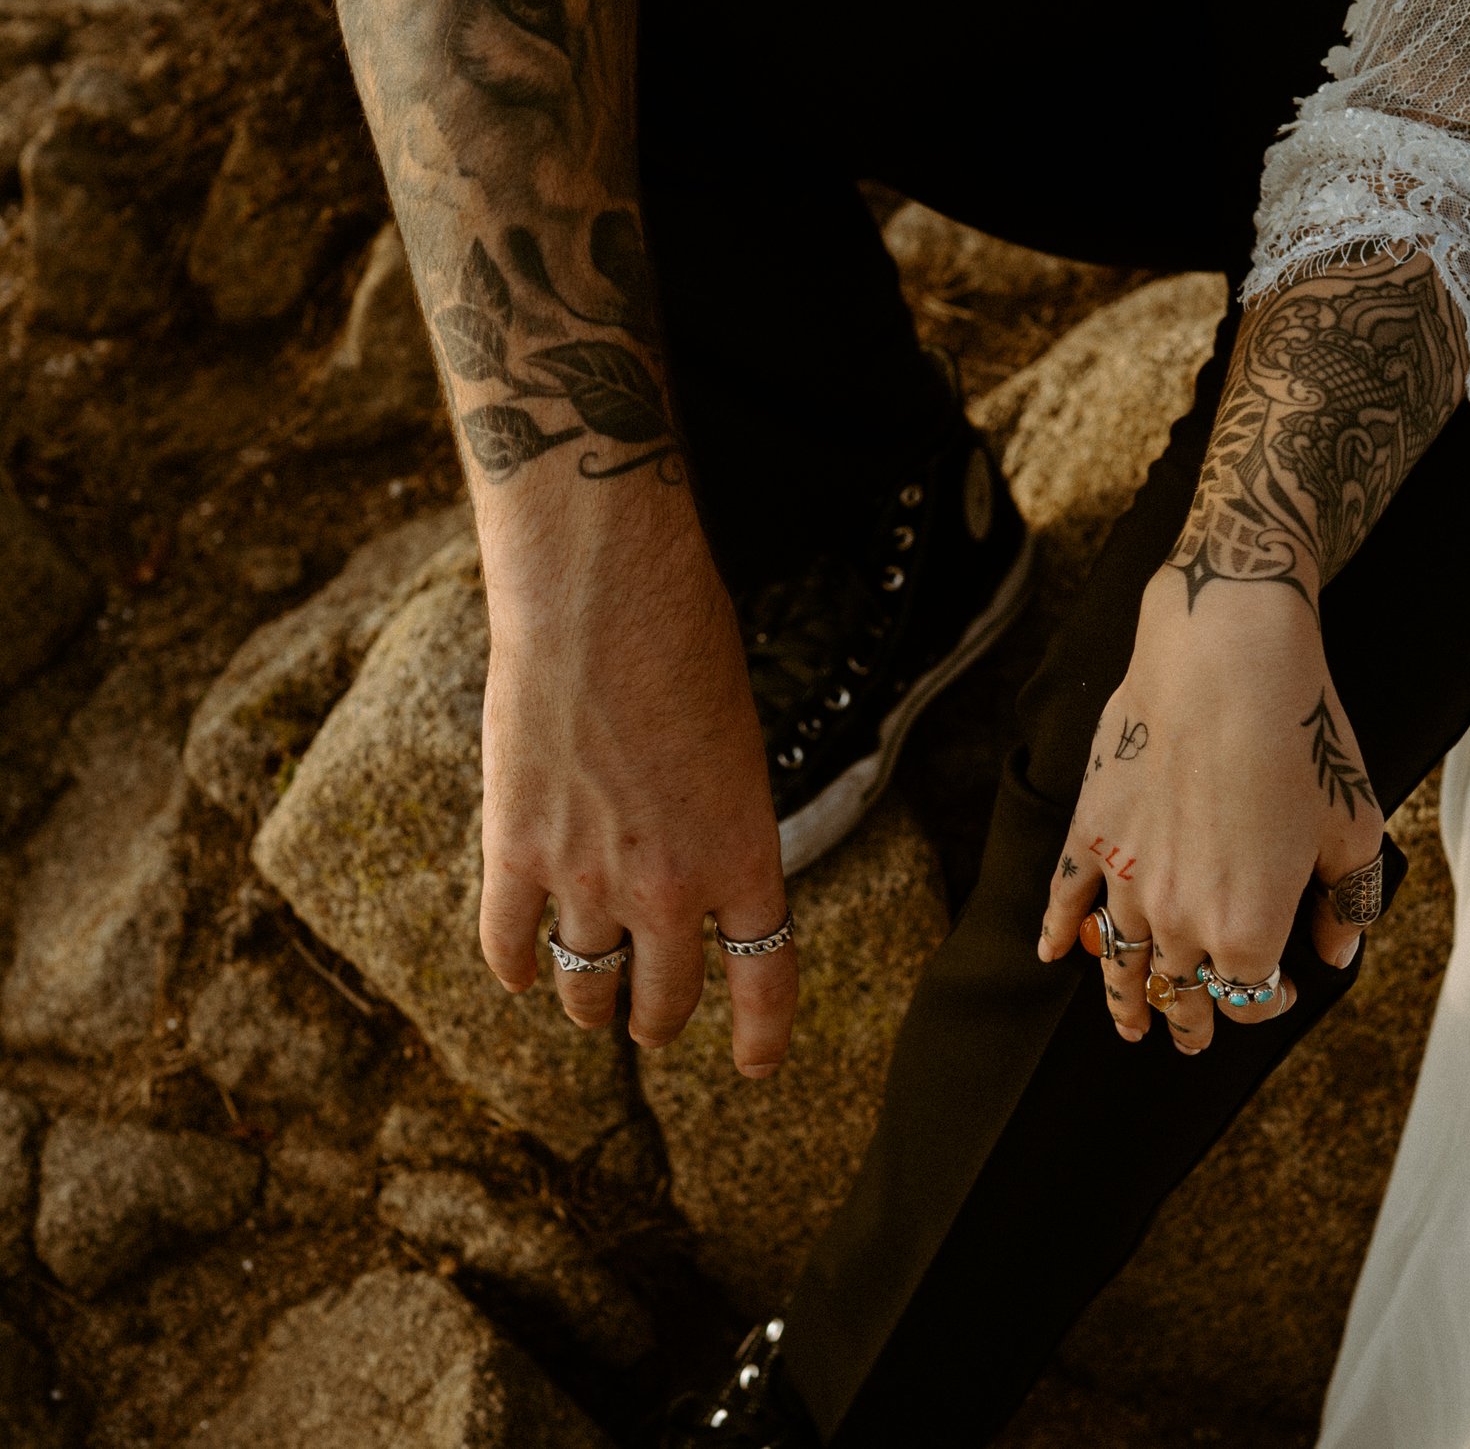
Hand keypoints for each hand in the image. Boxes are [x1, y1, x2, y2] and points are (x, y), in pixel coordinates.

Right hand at [475, 510, 796, 1076]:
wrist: (602, 600)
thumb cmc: (687, 648)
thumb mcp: (738, 747)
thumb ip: (719, 821)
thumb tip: (694, 863)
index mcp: (746, 854)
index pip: (766, 974)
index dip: (762, 1034)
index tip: (755, 1065)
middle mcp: (672, 887)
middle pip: (665, 998)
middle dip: (659, 1018)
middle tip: (652, 1023)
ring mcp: (587, 878)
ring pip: (585, 983)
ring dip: (590, 1002)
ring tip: (591, 1005)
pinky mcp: (513, 853)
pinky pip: (508, 945)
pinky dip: (514, 967)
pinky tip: (518, 972)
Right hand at [1035, 572, 1381, 1051]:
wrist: (1227, 663)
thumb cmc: (1302, 740)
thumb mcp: (1356, 829)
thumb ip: (1347, 903)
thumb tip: (1335, 952)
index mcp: (1250, 928)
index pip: (1252, 999)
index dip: (1270, 1005)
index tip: (1284, 991)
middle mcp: (1181, 918)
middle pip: (1182, 992)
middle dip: (1193, 1020)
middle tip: (1194, 1037)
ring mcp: (1127, 879)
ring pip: (1119, 962)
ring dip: (1125, 1001)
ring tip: (1132, 1025)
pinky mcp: (1093, 834)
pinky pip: (1066, 900)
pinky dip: (1056, 932)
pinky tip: (1051, 952)